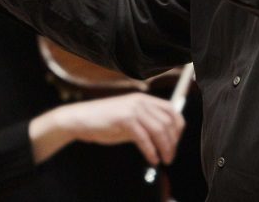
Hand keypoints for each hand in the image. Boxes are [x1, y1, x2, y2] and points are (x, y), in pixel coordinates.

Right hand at [30, 92, 184, 164]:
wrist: (80, 119)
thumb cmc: (104, 121)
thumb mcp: (129, 119)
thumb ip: (146, 124)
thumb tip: (164, 138)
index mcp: (144, 99)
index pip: (171, 110)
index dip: (178, 128)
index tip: (176, 142)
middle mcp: (141, 101)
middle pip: (168, 121)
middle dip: (173, 141)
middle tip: (171, 156)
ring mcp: (133, 109)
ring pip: (159, 130)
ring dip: (165, 148)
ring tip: (164, 160)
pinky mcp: (124, 119)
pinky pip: (144, 138)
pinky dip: (151, 151)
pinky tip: (152, 159)